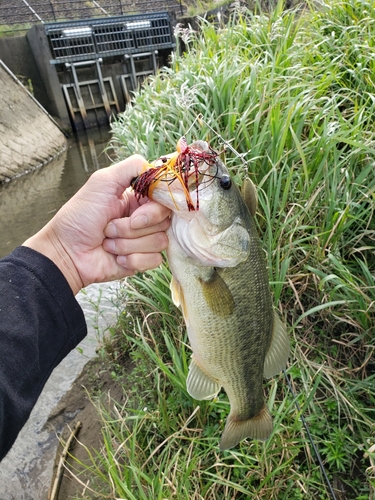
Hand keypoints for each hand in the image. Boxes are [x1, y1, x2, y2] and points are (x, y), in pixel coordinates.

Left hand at [23, 155, 170, 293]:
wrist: (66, 252)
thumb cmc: (79, 217)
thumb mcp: (103, 182)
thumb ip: (132, 167)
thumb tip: (157, 168)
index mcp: (138, 199)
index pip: (165, 199)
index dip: (154, 208)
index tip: (137, 213)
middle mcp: (144, 218)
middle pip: (164, 221)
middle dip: (132, 227)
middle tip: (109, 227)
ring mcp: (144, 240)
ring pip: (159, 241)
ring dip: (127, 243)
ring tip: (107, 241)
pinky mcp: (143, 260)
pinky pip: (154, 260)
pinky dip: (132, 259)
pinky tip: (116, 257)